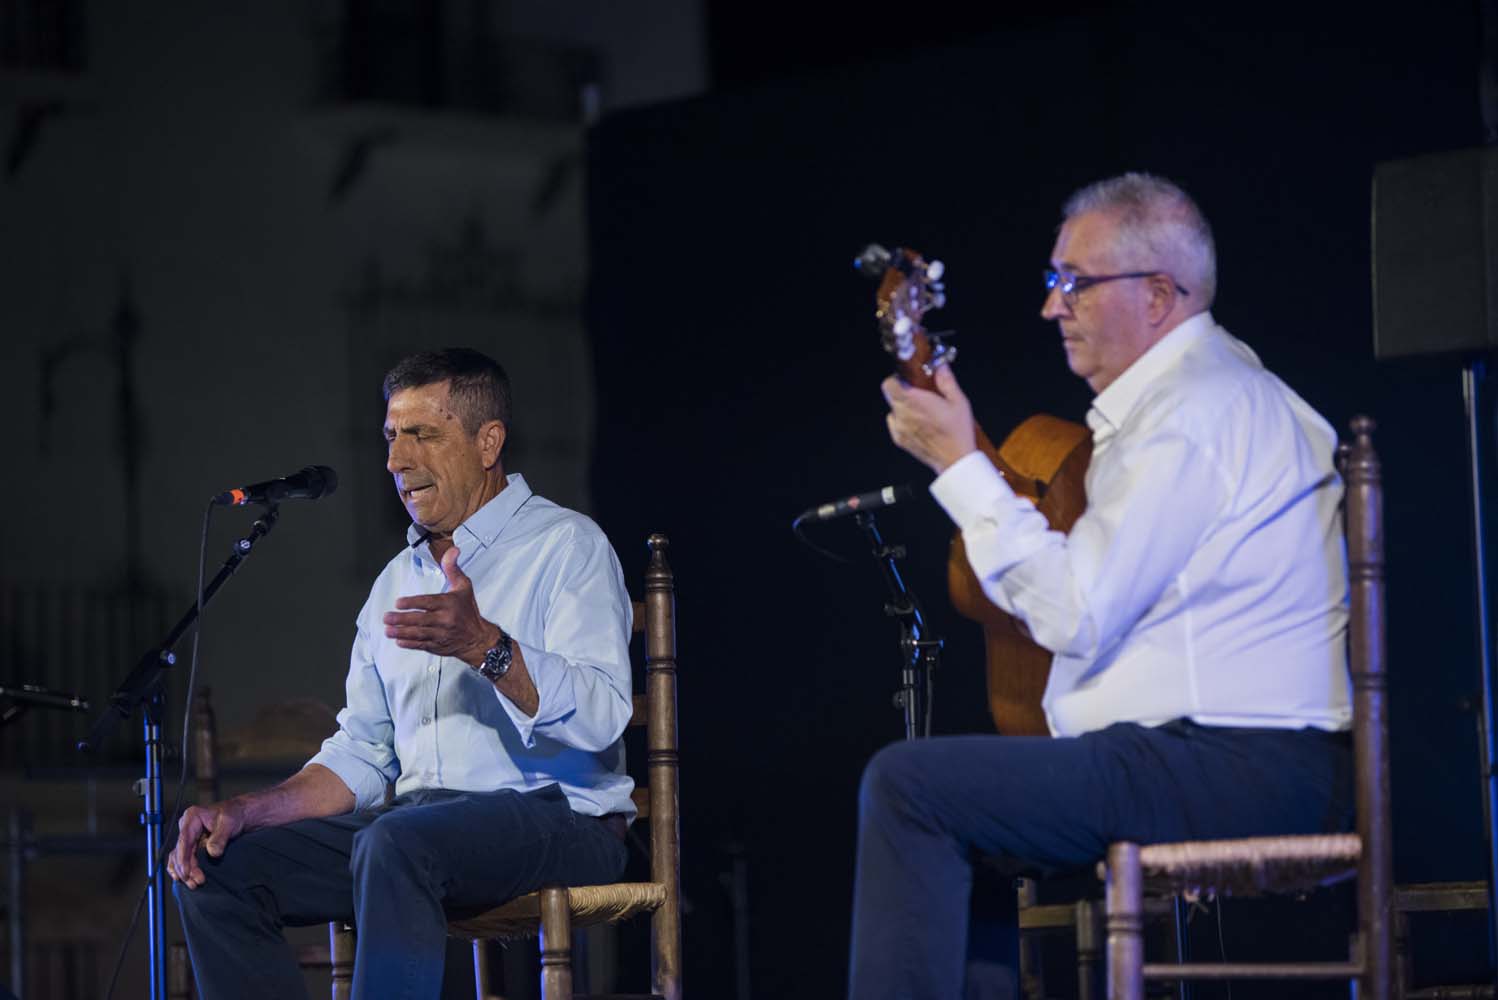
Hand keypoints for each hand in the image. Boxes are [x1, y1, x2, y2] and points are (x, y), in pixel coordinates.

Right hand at [169, 799, 245, 888]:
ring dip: (185, 872)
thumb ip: (220, 837)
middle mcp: (186, 827)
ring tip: (194, 884)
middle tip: (196, 882)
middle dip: (186, 869)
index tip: (186, 873)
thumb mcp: (229, 823)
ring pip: (180, 857)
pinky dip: (183, 869)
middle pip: (180, 851)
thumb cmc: (234, 815)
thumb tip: (213, 853)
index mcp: (192, 817)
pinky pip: (183, 858)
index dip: (183, 858)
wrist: (240, 815)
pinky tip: (184, 879)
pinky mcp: (192, 844)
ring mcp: (188, 836)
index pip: (183, 840)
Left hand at [383, 547, 497, 666]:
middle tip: (387, 617)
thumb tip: (453, 550)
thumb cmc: (468, 610)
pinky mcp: (438, 646)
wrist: (478, 638)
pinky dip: (409, 644)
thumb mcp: (464, 587)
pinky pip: (421, 645)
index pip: (428, 603)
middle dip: (401, 619)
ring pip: (418, 633)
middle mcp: (445, 620)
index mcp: (449, 604)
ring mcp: (441, 634)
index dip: (412, 603)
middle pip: (420, 619)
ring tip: (388, 630)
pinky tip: (398, 641)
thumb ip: (452, 568)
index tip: (398, 603)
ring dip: (401, 632)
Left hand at [882, 364, 977, 473]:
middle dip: (902, 390)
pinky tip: (919, 423)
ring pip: (893, 409)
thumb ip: (946, 381)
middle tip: (918, 392)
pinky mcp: (899, 440)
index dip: (897, 378)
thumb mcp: (958, 401)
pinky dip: (902, 420)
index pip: (890, 383)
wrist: (954, 460)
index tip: (908, 378)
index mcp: (915, 401)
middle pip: (890, 395)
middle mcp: (903, 414)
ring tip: (921, 410)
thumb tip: (940, 367)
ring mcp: (899, 428)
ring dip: (903, 406)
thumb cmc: (957, 432)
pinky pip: (894, 423)